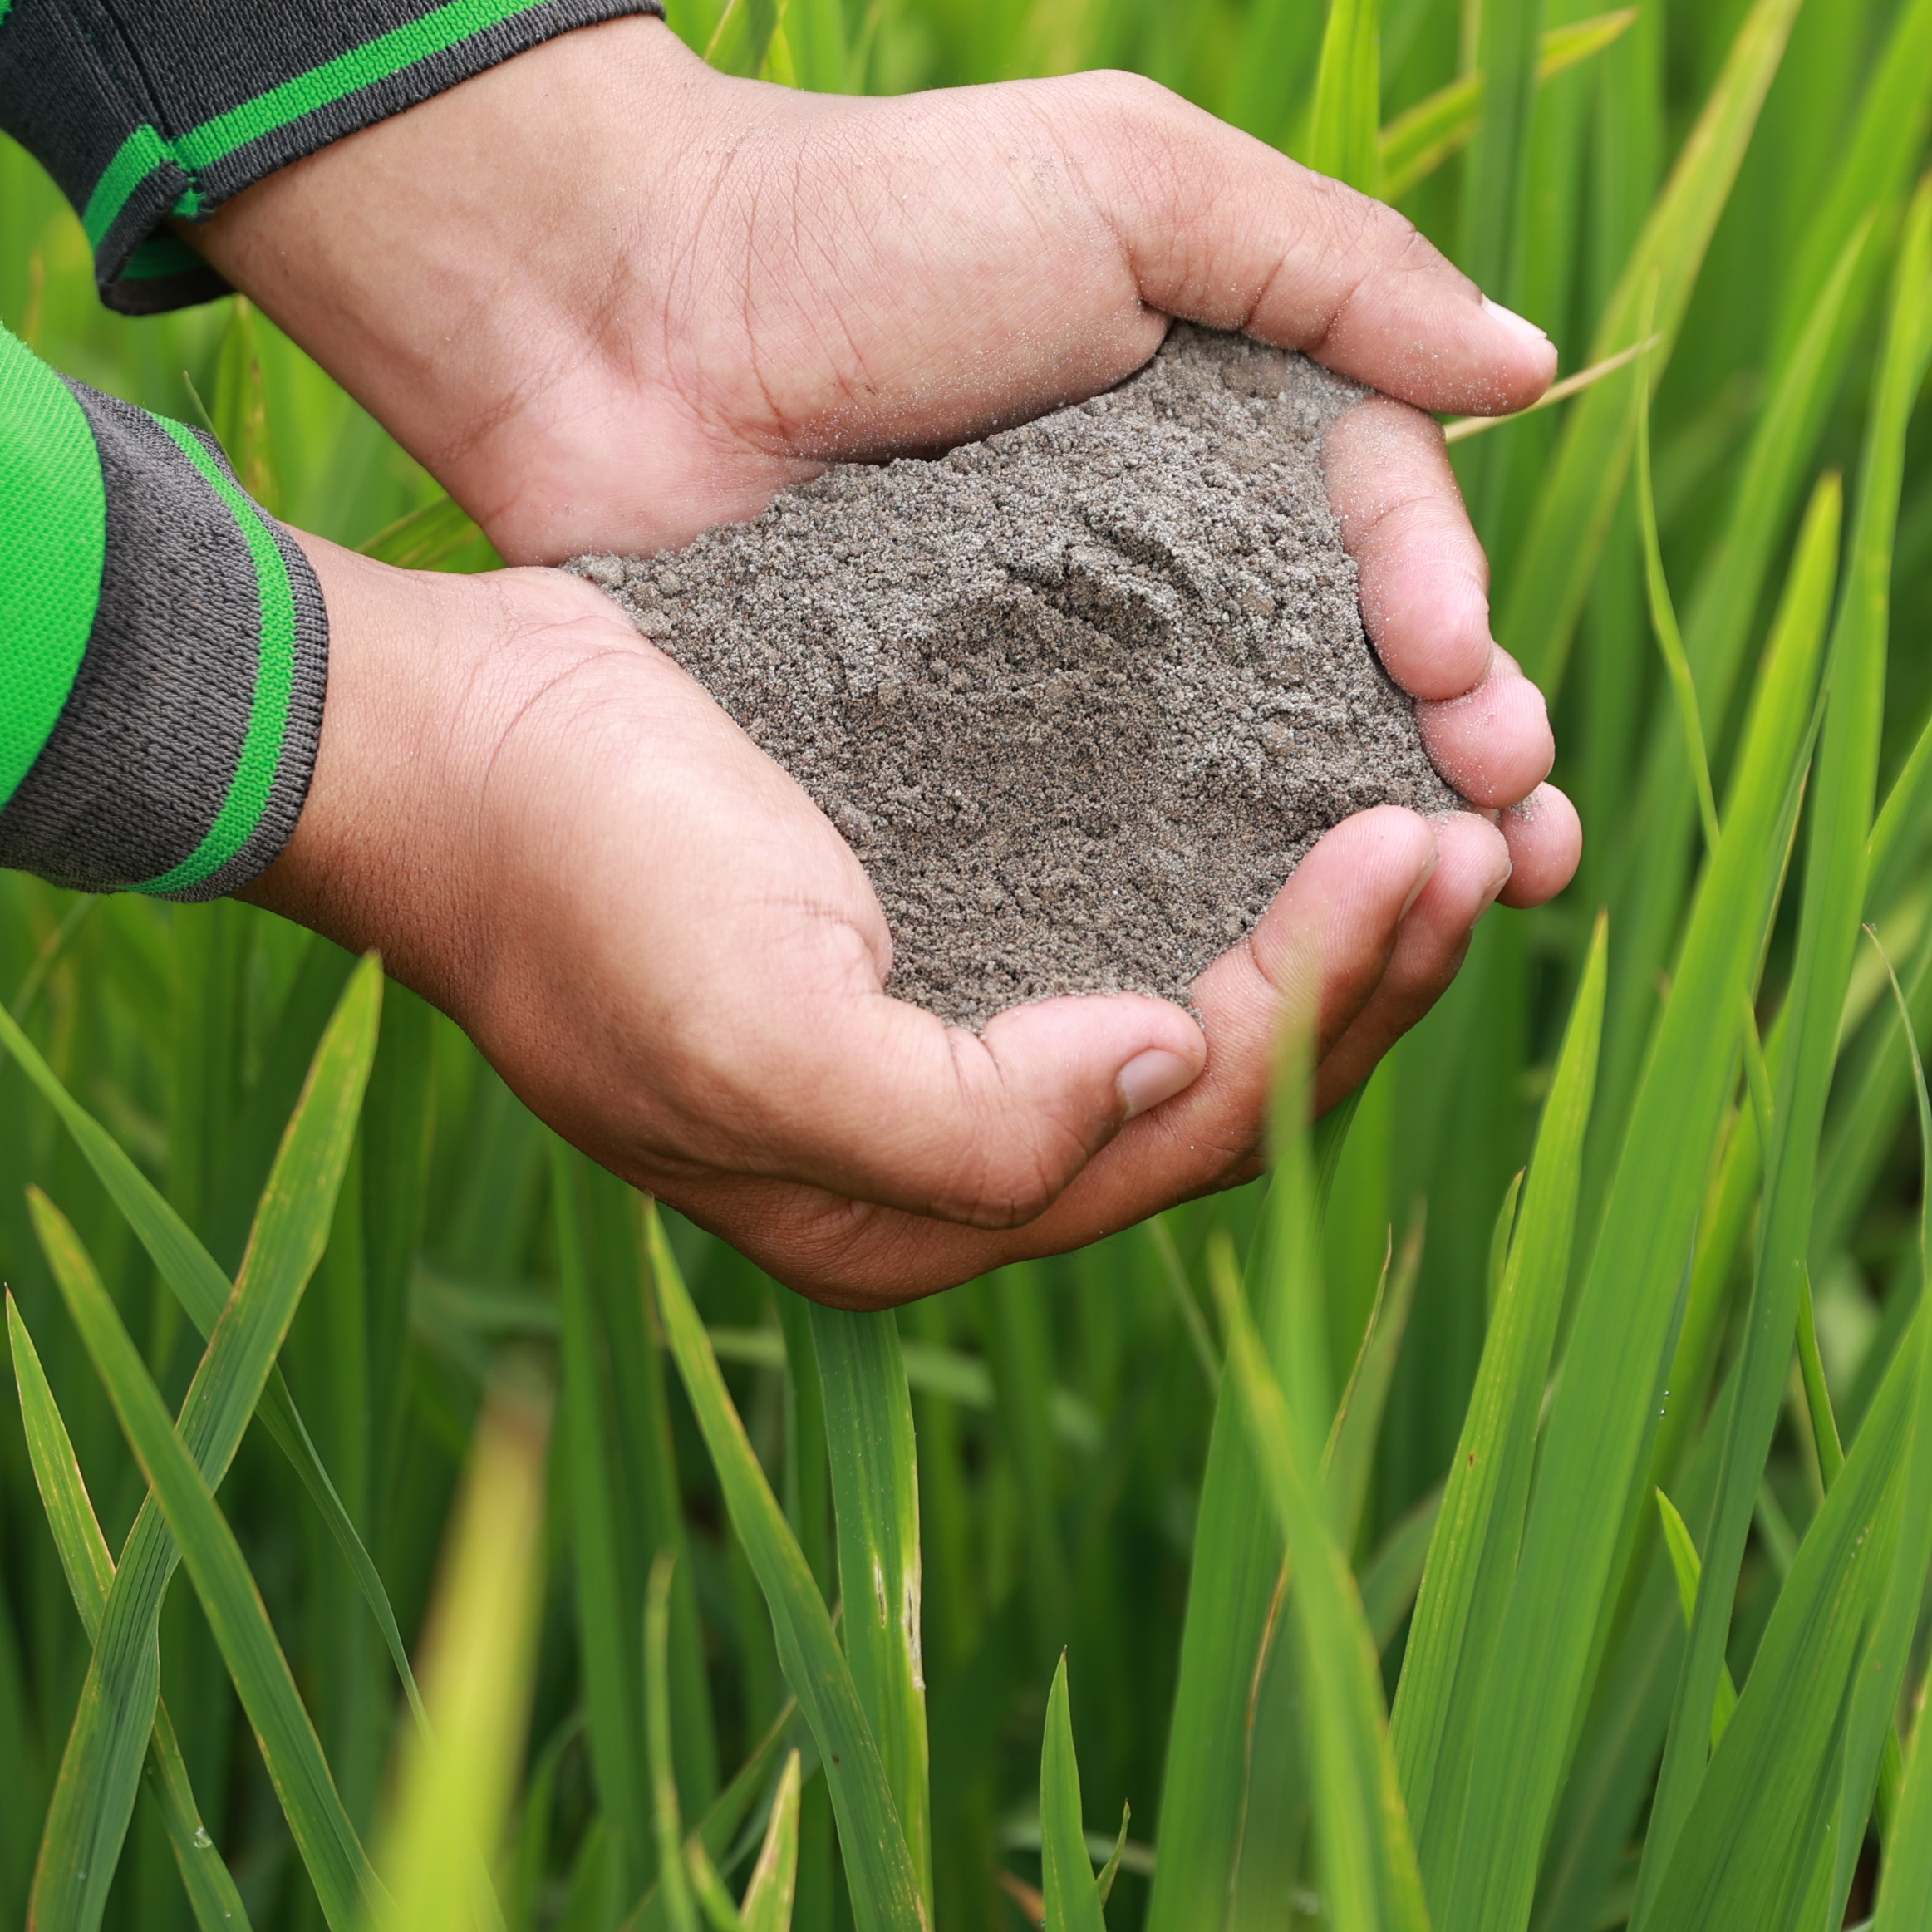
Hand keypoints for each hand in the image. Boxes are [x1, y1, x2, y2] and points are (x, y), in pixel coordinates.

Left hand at [183, 17, 1581, 894]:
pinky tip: (1244, 967)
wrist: (618, 313)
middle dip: (1445, 768)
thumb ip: (1333, 264)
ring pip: (1238, 786)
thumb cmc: (872, 216)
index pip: (1387, 539)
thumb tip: (1531, 371)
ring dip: (1349, 860)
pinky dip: (1174, 903)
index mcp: (1225, 417)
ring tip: (1433, 915)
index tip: (1467, 694)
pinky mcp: (947, 758)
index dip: (1449, 622)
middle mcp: (1160, 557)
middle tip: (1506, 843)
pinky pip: (1081, 845)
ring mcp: (1054, 671)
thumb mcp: (1127, 178)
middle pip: (1344, 684)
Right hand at [246, 541, 1514, 1305]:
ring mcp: (945, 996)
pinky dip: (1242, 831)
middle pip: (1222, 1077)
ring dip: (1334, 905)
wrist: (439, 726)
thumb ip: (962, 1114)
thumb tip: (1156, 1068)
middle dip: (1372, 967)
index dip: (1322, 1004)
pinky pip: (1136, 879)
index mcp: (906, 1205)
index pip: (1184, 1132)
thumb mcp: (752, 1027)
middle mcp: (946, 1126)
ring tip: (1456, 788)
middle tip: (1493, 824)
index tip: (1412, 843)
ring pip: (1200, 978)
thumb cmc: (578, 874)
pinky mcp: (939, 876)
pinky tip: (1322, 748)